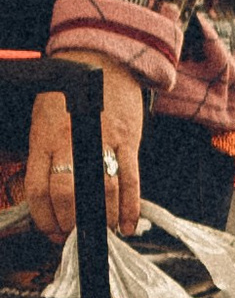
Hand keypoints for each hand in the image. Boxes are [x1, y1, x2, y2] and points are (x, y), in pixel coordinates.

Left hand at [24, 62, 145, 244]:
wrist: (103, 63)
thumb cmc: (70, 96)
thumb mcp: (43, 124)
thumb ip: (45, 158)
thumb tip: (49, 201)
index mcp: (45, 140)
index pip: (39, 190)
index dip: (45, 219)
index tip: (52, 232)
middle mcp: (71, 142)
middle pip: (69, 193)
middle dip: (72, 223)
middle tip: (76, 235)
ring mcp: (101, 141)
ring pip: (102, 191)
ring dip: (103, 219)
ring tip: (102, 231)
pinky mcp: (128, 140)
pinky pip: (131, 180)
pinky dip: (131, 207)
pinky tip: (128, 224)